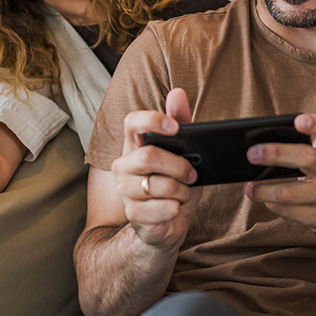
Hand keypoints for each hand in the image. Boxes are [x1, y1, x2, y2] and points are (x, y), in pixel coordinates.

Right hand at [111, 89, 201, 250]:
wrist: (168, 223)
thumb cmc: (174, 183)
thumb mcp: (183, 152)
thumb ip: (180, 122)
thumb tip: (177, 92)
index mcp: (134, 146)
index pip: (132, 122)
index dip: (152, 120)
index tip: (175, 128)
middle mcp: (123, 165)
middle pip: (148, 156)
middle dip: (179, 166)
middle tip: (192, 174)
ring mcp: (124, 190)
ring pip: (158, 185)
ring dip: (181, 191)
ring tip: (183, 194)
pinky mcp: (132, 213)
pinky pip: (162, 208)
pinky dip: (177, 209)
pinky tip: (175, 209)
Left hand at [243, 113, 315, 242]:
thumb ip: (302, 148)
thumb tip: (261, 146)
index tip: (299, 120)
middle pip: (308, 158)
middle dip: (277, 154)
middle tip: (253, 154)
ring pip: (291, 192)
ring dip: (265, 190)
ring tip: (251, 188)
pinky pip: (289, 211)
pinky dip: (272, 205)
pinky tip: (266, 201)